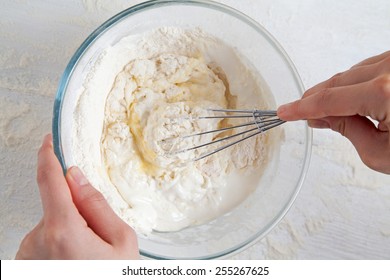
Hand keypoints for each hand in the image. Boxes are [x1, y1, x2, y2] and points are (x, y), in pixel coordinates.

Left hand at [16, 134, 138, 258]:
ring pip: (53, 224)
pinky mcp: (27, 262)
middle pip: (58, 206)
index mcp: (63, 230)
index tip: (49, 142)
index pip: (50, 180)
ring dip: (70, 231)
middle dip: (78, 211)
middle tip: (99, 239)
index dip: (48, 156)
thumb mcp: (121, 240)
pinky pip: (46, 240)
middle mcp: (38, 240)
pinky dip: (61, 245)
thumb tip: (78, 178)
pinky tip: (76, 261)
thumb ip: (98, 205)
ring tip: (89, 257)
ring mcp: (29, 254)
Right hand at [277, 51, 389, 173]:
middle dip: (316, 99)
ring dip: (335, 91)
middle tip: (303, 114)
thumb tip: (323, 116)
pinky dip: (354, 82)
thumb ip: (347, 130)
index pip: (328, 100)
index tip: (285, 111)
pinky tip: (350, 97)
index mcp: (385, 92)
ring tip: (327, 111)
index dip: (301, 107)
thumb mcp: (382, 153)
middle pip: (338, 82)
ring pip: (352, 73)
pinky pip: (370, 67)